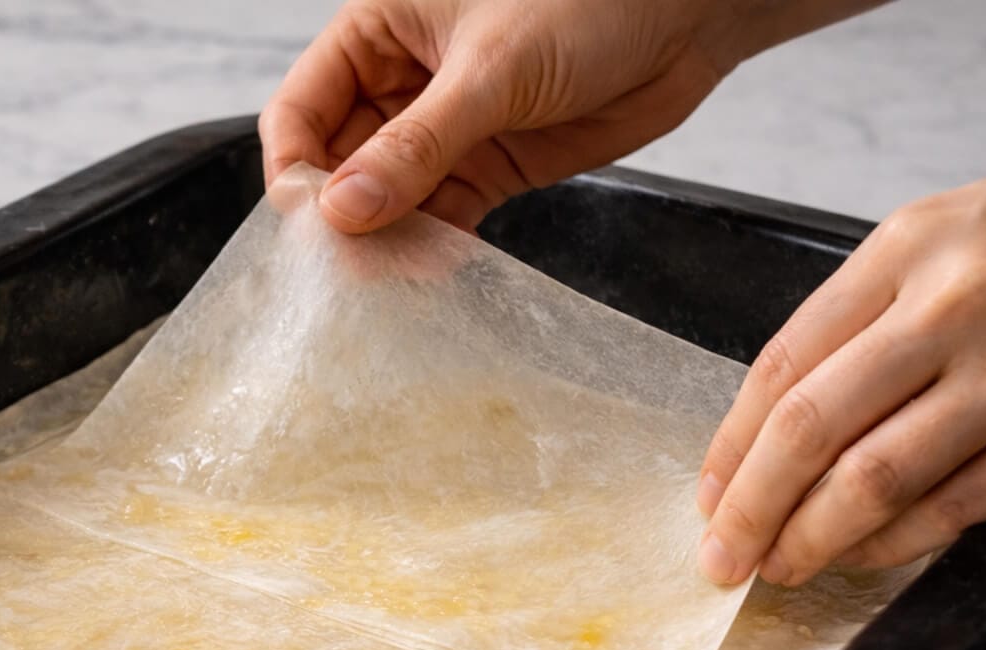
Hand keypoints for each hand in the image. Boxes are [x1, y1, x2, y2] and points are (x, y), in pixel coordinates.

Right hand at [259, 0, 874, 234]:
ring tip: (386, 286)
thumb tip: (343, 212)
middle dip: (340, 217)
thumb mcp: (491, 69)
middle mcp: (401, 82)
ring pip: (388, 198)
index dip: (296, 169)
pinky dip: (432, 248)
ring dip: (385, 242)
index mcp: (377, 31)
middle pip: (339, 163)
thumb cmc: (590, 0)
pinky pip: (441, 216)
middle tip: (344, 273)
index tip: (306, 226)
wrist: (690, 14)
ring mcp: (444, 128)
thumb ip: (416, 145)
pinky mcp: (489, 165)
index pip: (301, 110)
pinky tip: (428, 276)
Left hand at [697, 167, 985, 585]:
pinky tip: (861, 554)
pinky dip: (897, 541)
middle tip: (724, 557)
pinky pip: (959, 503)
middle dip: (754, 508)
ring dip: (815, 537)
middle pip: (812, 428)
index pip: (783, 367)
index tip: (710, 500)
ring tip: (781, 565)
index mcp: (904, 251)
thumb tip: (760, 440)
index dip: (732, 449)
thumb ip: (851, 325)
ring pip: (879, 477)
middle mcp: (953, 306)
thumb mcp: (929, 244)